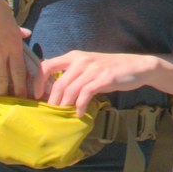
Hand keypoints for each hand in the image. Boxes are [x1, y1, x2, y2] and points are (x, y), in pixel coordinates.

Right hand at [0, 0, 35, 99]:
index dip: (21, 87)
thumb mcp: (11, 19)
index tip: (22, 97)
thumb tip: (26, 33)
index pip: (20, 72)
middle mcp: (0, 54)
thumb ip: (18, 31)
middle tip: (5, 102)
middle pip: (4, 79)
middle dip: (5, 93)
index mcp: (13, 46)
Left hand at [38, 50, 161, 112]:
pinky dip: (80, 106)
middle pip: (58, 83)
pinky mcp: (104, 79)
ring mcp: (93, 69)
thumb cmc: (110, 69)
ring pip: (70, 90)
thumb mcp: (88, 67)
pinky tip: (80, 113)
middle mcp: (81, 60)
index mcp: (73, 56)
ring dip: (65, 105)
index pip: (46, 65)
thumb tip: (55, 92)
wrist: (136, 66)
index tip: (36, 96)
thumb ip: (72, 75)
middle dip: (52, 100)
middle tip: (50, 113)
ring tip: (63, 115)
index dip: (37, 81)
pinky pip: (86, 94)